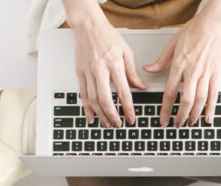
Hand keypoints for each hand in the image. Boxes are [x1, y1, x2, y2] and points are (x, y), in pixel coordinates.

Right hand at [66, 2, 146, 126]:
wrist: (88, 25)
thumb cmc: (107, 36)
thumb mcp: (126, 51)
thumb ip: (132, 72)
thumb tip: (141, 87)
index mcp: (114, 64)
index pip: (123, 91)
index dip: (127, 108)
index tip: (131, 118)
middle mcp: (100, 69)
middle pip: (105, 99)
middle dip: (112, 115)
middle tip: (118, 125)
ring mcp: (88, 72)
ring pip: (93, 99)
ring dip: (100, 114)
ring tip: (106, 124)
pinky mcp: (79, 73)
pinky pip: (83, 94)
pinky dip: (87, 108)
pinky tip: (90, 116)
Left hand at [143, 0, 220, 125]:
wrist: (213, 24)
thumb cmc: (194, 31)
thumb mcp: (172, 44)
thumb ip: (160, 61)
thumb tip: (148, 70)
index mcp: (179, 65)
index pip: (170, 93)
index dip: (166, 109)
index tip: (163, 120)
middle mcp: (192, 72)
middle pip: (186, 101)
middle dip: (180, 116)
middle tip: (176, 124)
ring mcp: (206, 74)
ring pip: (200, 100)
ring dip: (194, 115)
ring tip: (190, 122)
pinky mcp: (217, 74)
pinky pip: (214, 95)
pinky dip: (211, 108)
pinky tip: (208, 117)